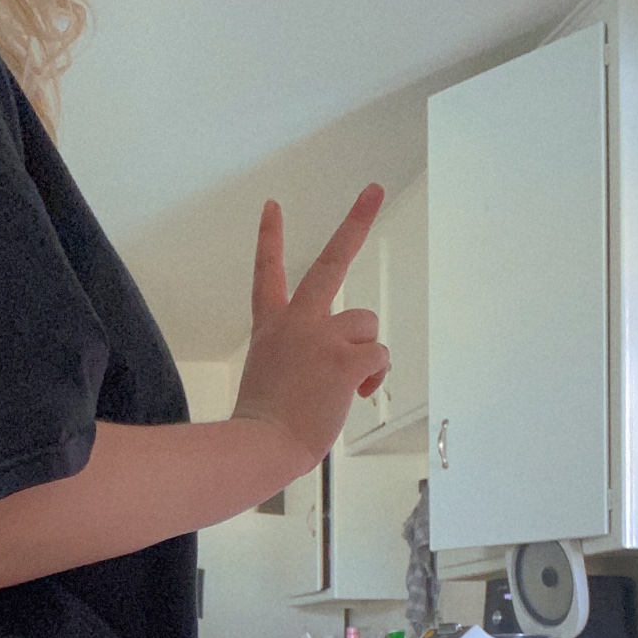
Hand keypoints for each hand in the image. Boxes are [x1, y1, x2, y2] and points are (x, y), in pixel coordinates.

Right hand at [229, 186, 390, 480]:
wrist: (258, 446)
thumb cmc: (259, 429)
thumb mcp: (267, 384)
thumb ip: (297, 367)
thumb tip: (330, 381)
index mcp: (271, 329)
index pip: (267, 273)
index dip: (269, 238)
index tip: (273, 207)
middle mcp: (296, 323)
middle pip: (330, 262)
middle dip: (355, 222)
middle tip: (372, 191)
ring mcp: (321, 337)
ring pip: (366, 324)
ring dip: (365, 353)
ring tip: (344, 384)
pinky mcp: (344, 358)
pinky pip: (379, 357)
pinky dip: (373, 377)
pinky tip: (355, 394)